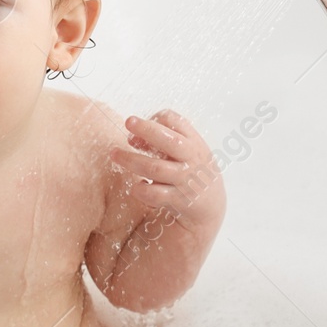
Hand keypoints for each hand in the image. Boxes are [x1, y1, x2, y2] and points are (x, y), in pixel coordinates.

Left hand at [109, 109, 225, 235]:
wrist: (212, 206)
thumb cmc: (192, 172)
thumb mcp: (187, 153)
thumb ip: (163, 143)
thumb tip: (131, 137)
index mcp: (194, 143)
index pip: (177, 121)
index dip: (156, 119)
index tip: (138, 125)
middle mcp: (192, 160)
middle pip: (168, 141)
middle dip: (146, 129)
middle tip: (127, 122)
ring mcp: (186, 180)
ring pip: (155, 168)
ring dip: (131, 160)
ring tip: (114, 154)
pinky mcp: (179, 200)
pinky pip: (154, 194)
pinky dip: (141, 189)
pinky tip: (137, 186)